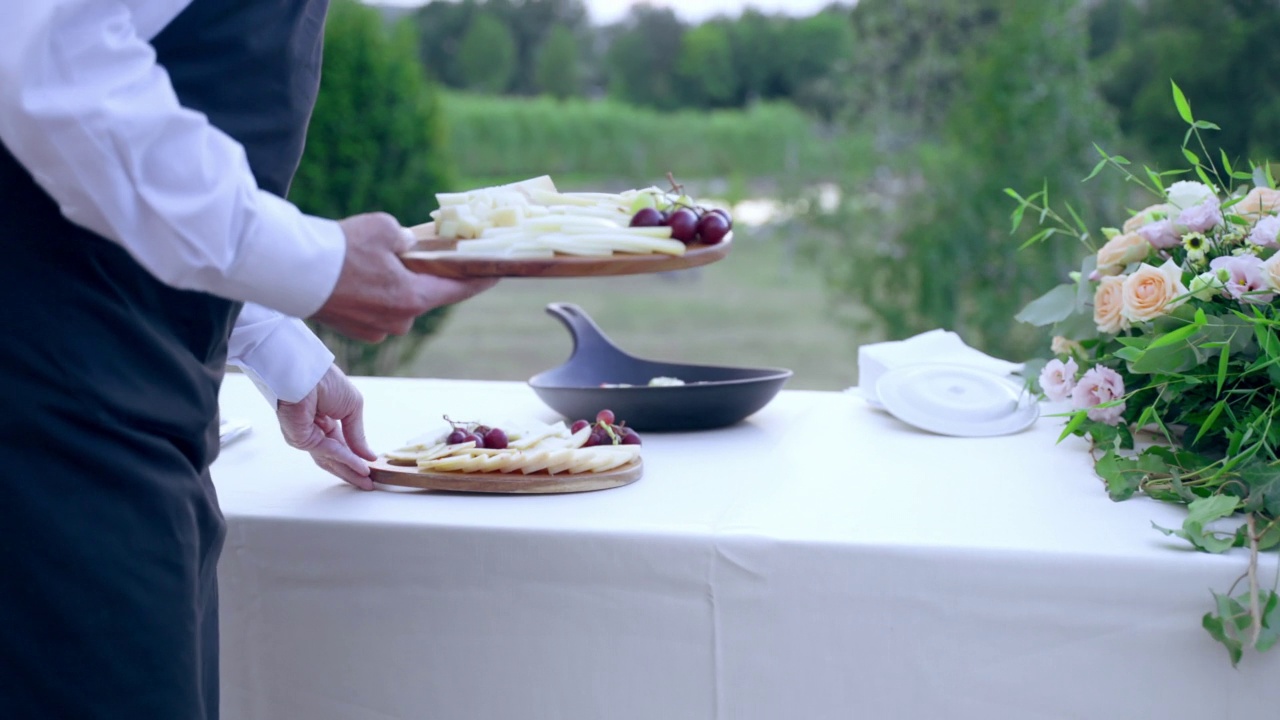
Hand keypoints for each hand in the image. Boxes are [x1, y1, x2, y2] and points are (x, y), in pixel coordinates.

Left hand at [277, 364, 378, 490]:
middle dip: (352, 471)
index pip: (342, 445)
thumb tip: (368, 457)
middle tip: (369, 483)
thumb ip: (358, 435)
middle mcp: (315, 431)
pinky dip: (344, 459)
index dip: (357, 458)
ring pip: (330, 459)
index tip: (371, 469)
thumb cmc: (327, 381)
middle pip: (335, 457)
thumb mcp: (353, 408)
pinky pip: (326, 452)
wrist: (308, 372)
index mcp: (326, 421)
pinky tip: (359, 466)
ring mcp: (306, 437)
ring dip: (349, 470)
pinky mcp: (301, 439)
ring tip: (366, 480)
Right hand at [311, 212, 496, 341]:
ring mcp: (375, 330)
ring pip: (397, 302)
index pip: (459, 290)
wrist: (291, 271)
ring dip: (394, 284)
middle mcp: (399, 322)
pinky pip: (375, 309)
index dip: (480, 280)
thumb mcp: (385, 229)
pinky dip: (373, 293)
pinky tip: (356, 275)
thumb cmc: (341, 248)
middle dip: (423, 275)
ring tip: (372, 261)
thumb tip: (409, 247)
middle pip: (424, 295)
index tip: (496, 273)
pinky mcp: (354, 330)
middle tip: (418, 253)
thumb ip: (408, 240)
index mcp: (413, 299)